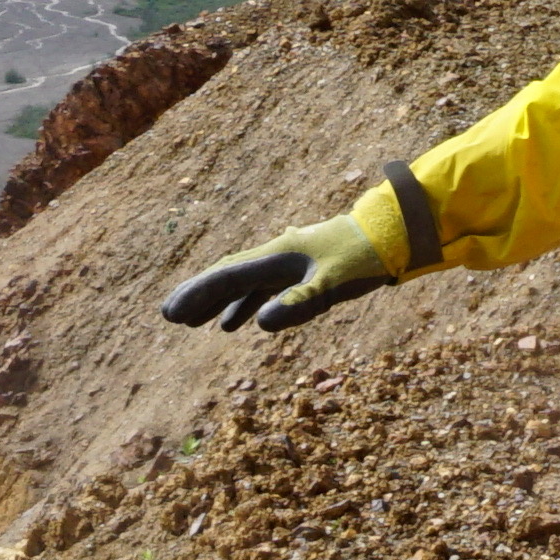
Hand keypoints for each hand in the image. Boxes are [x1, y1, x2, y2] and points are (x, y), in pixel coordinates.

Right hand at [159, 189, 412, 332]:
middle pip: (227, 276)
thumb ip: (299, 303)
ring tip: (190, 322)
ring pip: (241, 283)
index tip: (172, 313)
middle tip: (168, 315)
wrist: (391, 236)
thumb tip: (260, 324)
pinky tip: (233, 323)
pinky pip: (260, 288)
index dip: (198, 295)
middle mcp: (275, 256)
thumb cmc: (363, 259)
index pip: (228, 277)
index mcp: (278, 257)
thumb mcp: (333, 284)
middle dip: (198, 295)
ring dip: (216, 302)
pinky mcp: (298, 270)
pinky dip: (243, 304)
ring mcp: (285, 263)